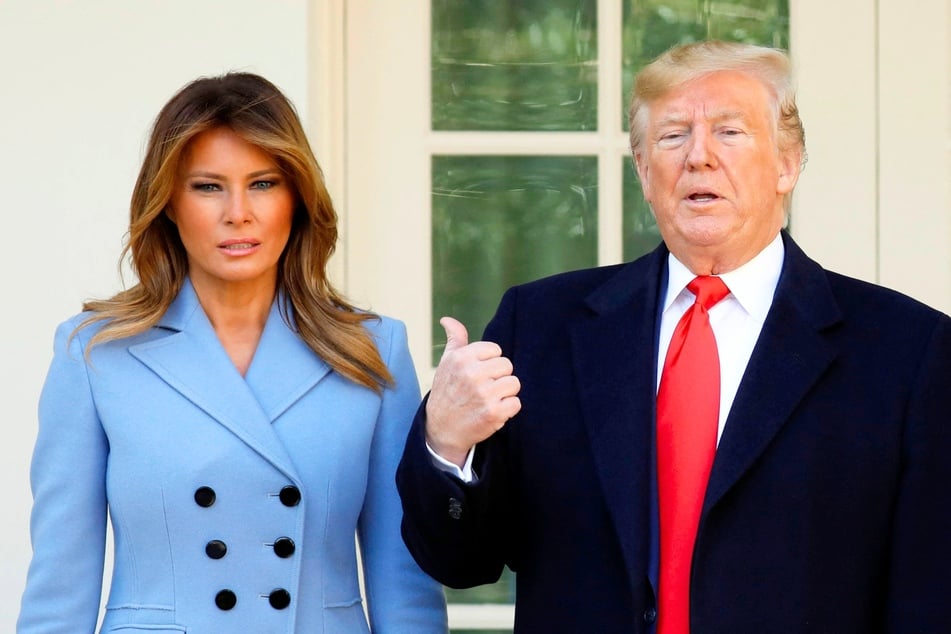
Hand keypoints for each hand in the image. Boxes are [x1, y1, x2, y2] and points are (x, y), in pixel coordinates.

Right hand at [425, 316, 520, 467]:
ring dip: (504, 393)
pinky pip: (516, 403)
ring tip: (488, 400)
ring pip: (514, 383)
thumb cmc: (447, 392)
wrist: (442, 429)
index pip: (496, 351)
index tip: (478, 374)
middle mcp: (473, 374)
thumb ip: (455, 339)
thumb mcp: (447, 363)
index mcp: (462, 358)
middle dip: (498, 377)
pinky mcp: (493, 413)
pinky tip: (493, 411)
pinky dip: (508, 409)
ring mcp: (484, 394)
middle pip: (507, 366)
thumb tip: (447, 319)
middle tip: (483, 389)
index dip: (489, 363)